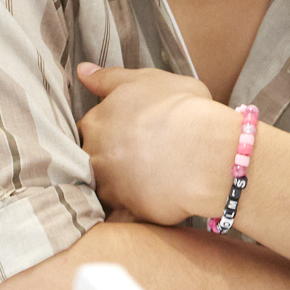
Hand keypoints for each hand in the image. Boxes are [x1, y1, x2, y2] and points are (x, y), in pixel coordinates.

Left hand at [76, 64, 240, 228]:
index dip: (110, 130)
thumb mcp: (147, 80)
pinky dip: (128, 215)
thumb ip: (109, 78)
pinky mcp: (124, 211)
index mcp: (96, 121)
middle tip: (143, 156)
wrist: (207, 153)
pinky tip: (145, 208)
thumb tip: (82, 71)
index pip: (90, 127)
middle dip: (110, 159)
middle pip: (92, 158)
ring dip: (119, 186)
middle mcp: (93, 154)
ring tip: (149, 182)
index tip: (130, 133)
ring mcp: (107, 186)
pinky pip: (119, 218)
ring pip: (104, 188)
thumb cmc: (183, 109)